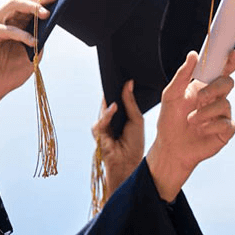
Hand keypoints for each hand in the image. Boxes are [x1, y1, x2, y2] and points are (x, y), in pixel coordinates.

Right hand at [0, 0, 60, 147]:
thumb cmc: (9, 73)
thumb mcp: (31, 55)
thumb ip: (39, 40)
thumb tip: (50, 27)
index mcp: (13, 24)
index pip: (29, 6)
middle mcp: (3, 20)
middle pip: (22, 2)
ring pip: (13, 6)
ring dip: (31, 8)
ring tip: (46, 13)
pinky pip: (7, 29)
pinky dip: (21, 34)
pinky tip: (33, 41)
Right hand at [92, 80, 144, 197]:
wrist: (130, 162)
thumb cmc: (134, 142)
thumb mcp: (136, 119)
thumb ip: (130, 102)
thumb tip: (128, 83)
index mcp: (118, 115)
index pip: (116, 97)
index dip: (118, 86)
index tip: (123, 72)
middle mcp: (108, 119)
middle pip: (108, 100)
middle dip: (112, 88)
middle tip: (117, 74)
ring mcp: (102, 126)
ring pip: (103, 109)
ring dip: (109, 99)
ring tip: (115, 85)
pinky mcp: (98, 134)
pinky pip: (101, 121)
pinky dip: (107, 114)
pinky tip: (114, 107)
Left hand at [146, 50, 234, 201]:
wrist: (170, 147)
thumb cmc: (170, 121)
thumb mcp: (171, 95)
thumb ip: (182, 75)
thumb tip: (193, 54)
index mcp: (205, 87)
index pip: (222, 70)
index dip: (230, 61)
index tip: (231, 54)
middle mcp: (216, 98)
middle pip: (228, 83)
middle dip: (215, 88)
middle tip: (199, 97)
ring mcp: (223, 114)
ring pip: (225, 104)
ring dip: (206, 112)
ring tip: (191, 120)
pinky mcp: (226, 131)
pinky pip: (227, 123)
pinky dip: (212, 126)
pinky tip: (202, 130)